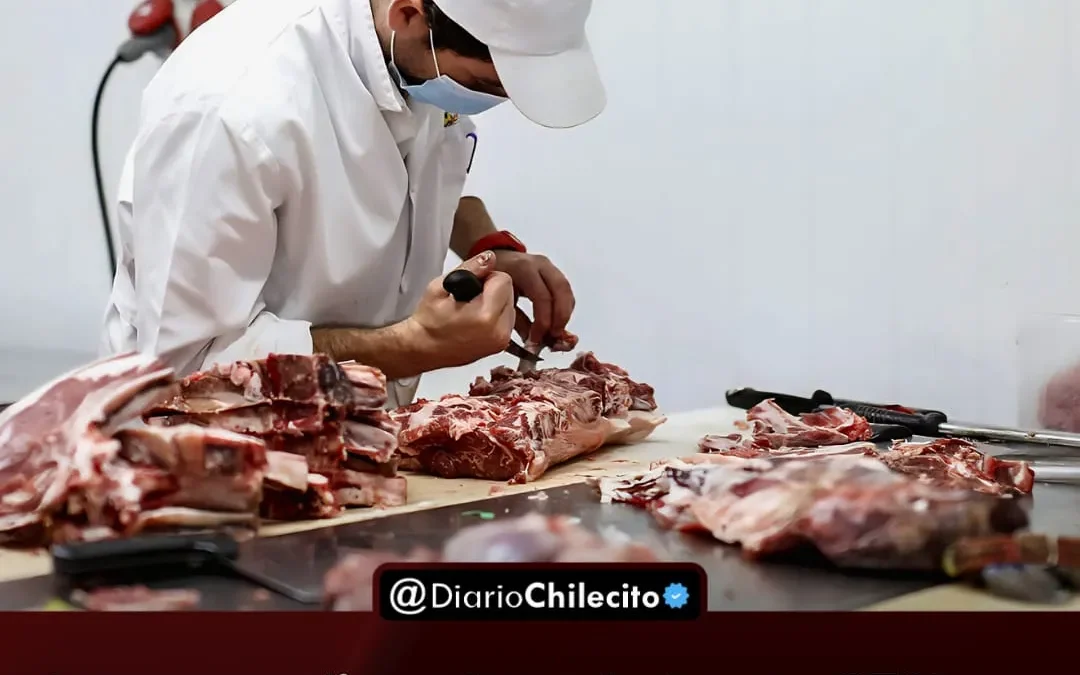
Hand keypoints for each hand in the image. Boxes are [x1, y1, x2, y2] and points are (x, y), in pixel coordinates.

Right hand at [404, 251, 515, 368]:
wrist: (424, 348)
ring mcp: (501, 341)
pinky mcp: (501, 345)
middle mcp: (498, 332)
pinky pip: (507, 319)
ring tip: (472, 309)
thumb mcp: (440, 287)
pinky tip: (478, 319)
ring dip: (496, 302)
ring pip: (511, 304)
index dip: (486, 277)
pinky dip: (496, 314)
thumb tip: (489, 258)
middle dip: (493, 289)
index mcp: (485, 317)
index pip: (503, 280)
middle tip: (470, 298)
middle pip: (510, 292)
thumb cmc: (428, 322)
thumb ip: (469, 269)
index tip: (471, 286)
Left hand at [493, 251, 575, 346]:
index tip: (537, 338)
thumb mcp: (496, 298)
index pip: (542, 296)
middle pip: (561, 290)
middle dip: (561, 317)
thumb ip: (513, 320)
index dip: (543, 321)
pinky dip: (564, 309)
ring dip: (564, 314)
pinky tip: (556, 323)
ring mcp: (548, 267)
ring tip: (555, 333)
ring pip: (566, 291)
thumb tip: (529, 343)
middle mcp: (539, 264)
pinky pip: (565, 291)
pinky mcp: (553, 273)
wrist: (493, 260)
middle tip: (554, 336)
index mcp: (522, 269)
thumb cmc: (491, 278)